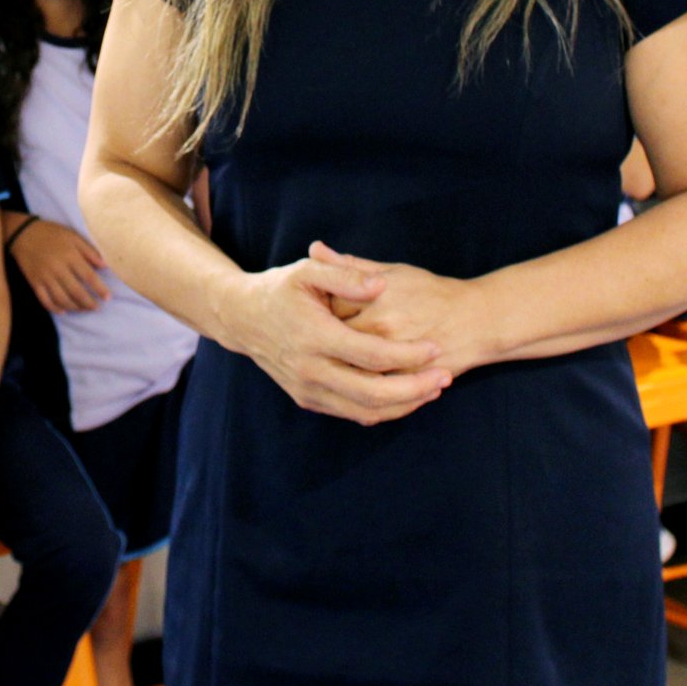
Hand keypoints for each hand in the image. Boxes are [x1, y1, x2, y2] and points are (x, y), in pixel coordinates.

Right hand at [9, 218, 111, 312]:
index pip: (89, 277)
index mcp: (70, 256)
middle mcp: (58, 269)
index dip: (100, 289)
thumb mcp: (73, 236)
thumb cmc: (52, 233)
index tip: (108, 297)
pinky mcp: (34, 282)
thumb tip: (104, 266)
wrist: (23, 233)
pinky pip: (45, 300)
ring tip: (84, 309)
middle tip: (97, 307)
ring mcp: (45, 277)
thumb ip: (89, 251)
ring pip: (62, 299)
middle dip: (89, 303)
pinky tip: (64, 311)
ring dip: (75, 307)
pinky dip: (55, 308)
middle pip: (76, 292)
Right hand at [222, 252, 449, 425]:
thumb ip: (346, 274)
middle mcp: (309, 369)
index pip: (371, 355)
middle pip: (372, 393)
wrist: (241, 319)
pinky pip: (351, 413)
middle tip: (445, 377)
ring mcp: (307, 389)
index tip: (435, 347)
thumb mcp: (308, 272)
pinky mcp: (307, 399)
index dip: (408, 355)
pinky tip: (406, 396)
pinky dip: (382, 410)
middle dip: (415, 389)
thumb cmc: (280, 290)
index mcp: (313, 336)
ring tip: (433, 389)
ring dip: (403, 405)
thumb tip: (380, 285)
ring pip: (364, 411)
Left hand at [309, 243, 479, 374]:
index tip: (318, 312)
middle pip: (335, 339)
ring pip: (348, 367)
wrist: (477, 322)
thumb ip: (351, 265)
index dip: (319, 310)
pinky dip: (356, 386)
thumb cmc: (431, 293)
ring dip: (338, 365)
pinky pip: (369, 389)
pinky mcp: (404, 379)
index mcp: (377, 296)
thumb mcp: (393, 271)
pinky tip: (351, 378)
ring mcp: (395, 356)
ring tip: (336, 358)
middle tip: (322, 338)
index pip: (328, 306)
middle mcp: (384, 325)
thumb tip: (314, 248)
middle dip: (326, 340)